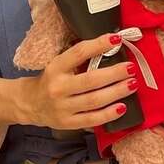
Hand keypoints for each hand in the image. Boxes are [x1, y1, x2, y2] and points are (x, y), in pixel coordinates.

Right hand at [20, 33, 138, 129]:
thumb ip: (79, 58)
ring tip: (132, 84)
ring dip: (116, 92)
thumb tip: (111, 46)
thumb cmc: (51, 79)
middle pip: (90, 80)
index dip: (98, 45)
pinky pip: (92, 119)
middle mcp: (58, 87)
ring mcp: (63, 107)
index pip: (78, 53)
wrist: (30, 104)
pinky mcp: (68, 123)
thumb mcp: (59, 64)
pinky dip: (109, 114)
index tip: (116, 39)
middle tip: (131, 68)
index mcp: (56, 67)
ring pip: (94, 100)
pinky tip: (122, 107)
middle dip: (114, 73)